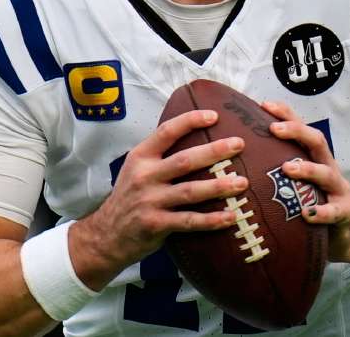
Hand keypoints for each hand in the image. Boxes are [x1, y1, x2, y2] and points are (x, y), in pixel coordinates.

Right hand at [70, 109, 248, 288]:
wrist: (106, 235)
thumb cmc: (129, 197)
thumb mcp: (136, 169)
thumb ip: (160, 155)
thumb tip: (197, 138)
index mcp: (140, 157)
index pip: (166, 132)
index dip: (190, 121)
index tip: (214, 115)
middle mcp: (144, 176)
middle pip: (185, 160)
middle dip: (215, 151)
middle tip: (239, 144)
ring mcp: (150, 201)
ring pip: (191, 191)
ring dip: (219, 187)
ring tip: (242, 183)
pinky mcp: (156, 225)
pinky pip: (189, 221)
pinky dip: (212, 219)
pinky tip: (231, 217)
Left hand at [260, 101, 349, 269]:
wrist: (348, 233)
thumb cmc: (314, 203)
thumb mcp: (296, 183)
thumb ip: (275, 170)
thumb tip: (236, 158)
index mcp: (315, 158)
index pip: (301, 129)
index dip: (286, 114)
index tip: (264, 105)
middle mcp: (328, 168)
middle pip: (317, 141)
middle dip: (297, 131)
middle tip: (274, 129)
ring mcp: (339, 189)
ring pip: (326, 173)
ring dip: (307, 169)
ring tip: (287, 168)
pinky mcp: (345, 212)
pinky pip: (335, 211)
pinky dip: (321, 212)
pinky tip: (307, 214)